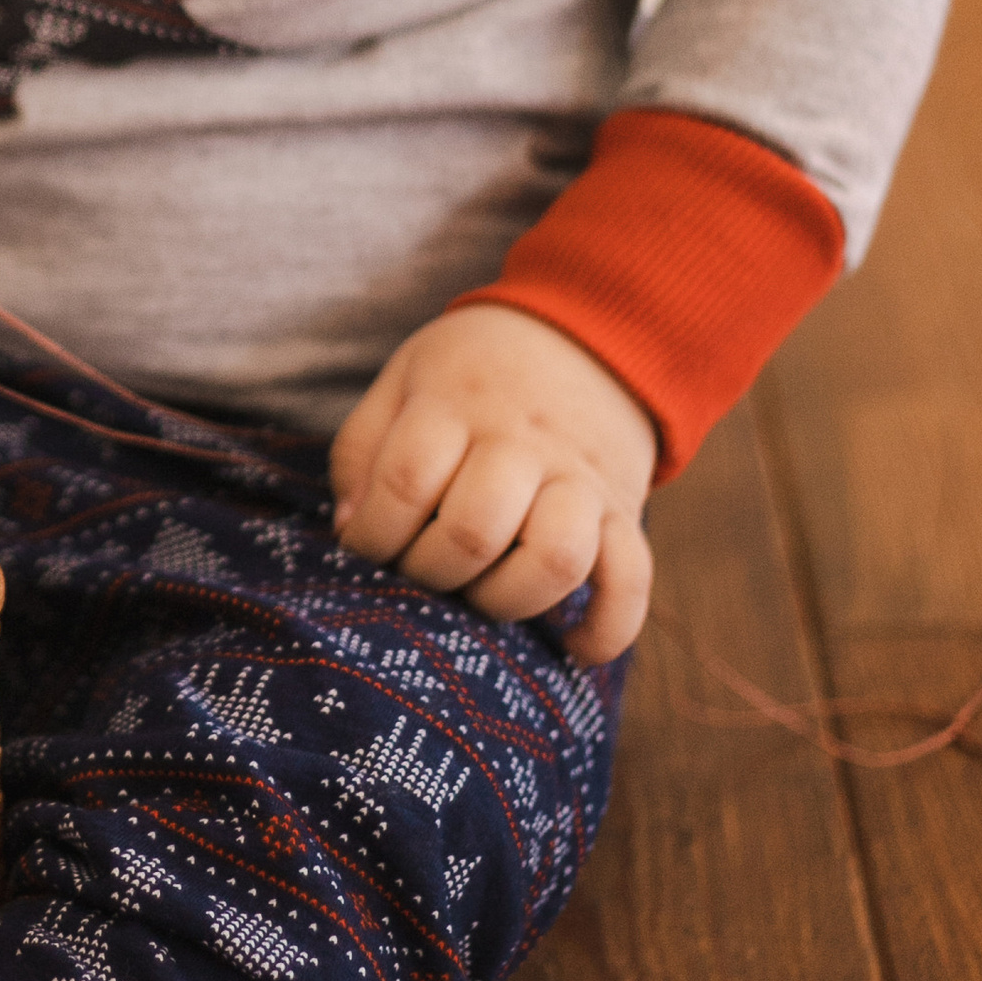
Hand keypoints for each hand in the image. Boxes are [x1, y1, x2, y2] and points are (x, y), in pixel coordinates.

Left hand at [330, 303, 654, 664]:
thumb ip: (362, 450)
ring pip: (556, 558)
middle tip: (419, 569)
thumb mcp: (402, 380)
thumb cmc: (471, 372)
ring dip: (507, 598)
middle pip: (475, 529)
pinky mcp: (625, 510)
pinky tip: (572, 646)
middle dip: (432, 572)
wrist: (585, 333)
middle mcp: (524, 442)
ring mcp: (582, 478)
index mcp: (457, 405)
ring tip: (481, 596)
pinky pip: (632, 578)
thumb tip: (350, 529)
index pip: (406, 482)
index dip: (372, 533)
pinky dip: (607, 626)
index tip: (363, 545)